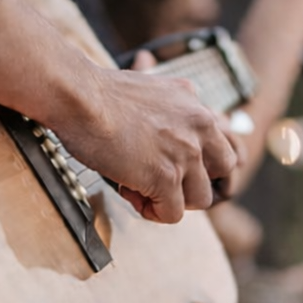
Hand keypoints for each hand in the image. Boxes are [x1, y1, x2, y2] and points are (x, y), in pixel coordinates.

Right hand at [51, 62, 238, 223]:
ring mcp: (186, 152)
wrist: (78, 96)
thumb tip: (163, 104)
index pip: (223, 143)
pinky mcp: (166, 176)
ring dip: (171, 200)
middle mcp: (199, 125)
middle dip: (194, 181)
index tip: (171, 162)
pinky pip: (173, 214)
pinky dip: (152, 212)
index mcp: (197, 104)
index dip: (200, 161)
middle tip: (163, 179)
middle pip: (223, 171)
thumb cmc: (99, 93)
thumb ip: (169, 107)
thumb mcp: (150, 88)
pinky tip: (130, 192)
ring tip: (140, 186)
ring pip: (201, 199)